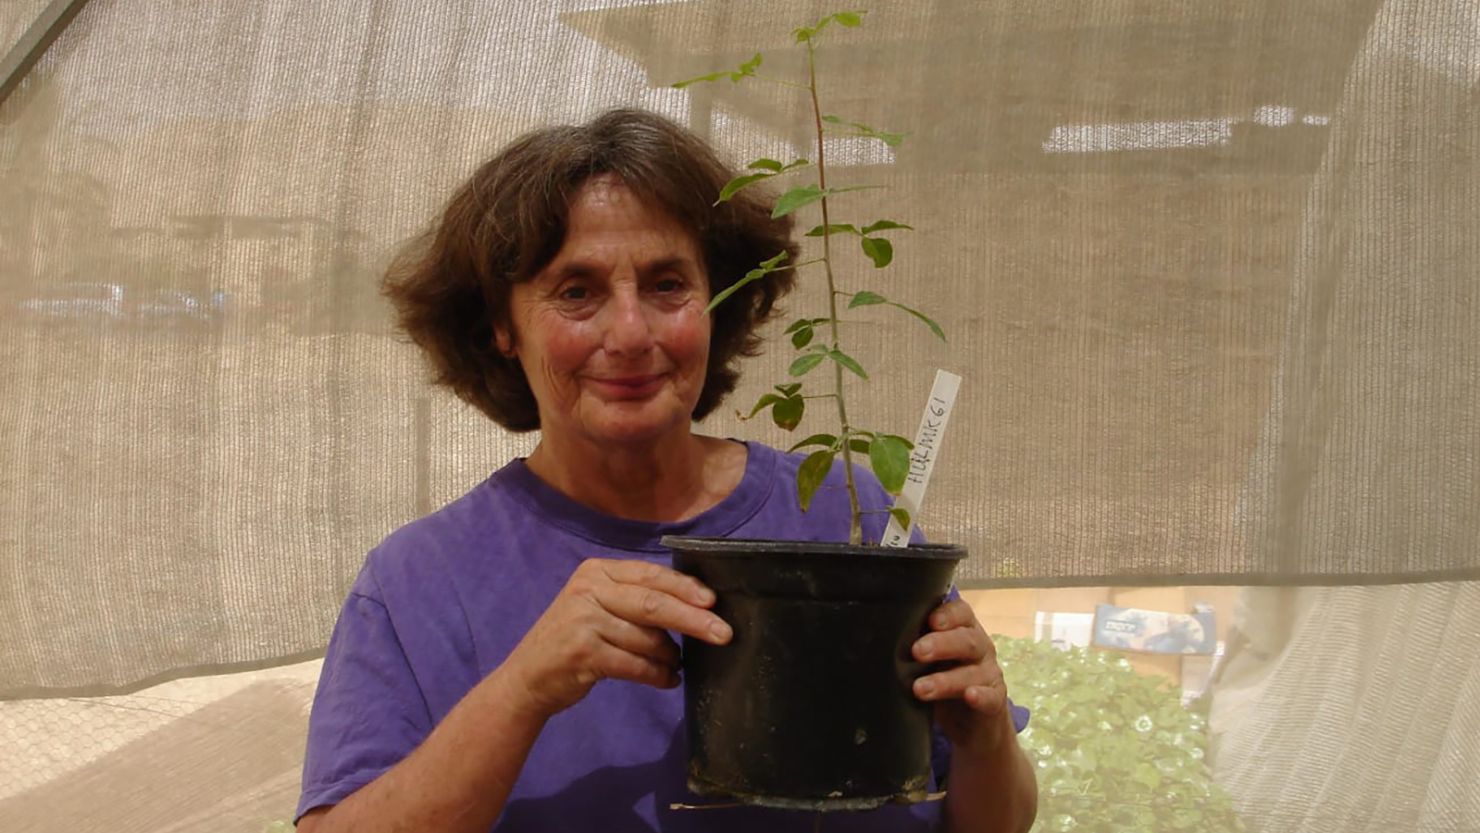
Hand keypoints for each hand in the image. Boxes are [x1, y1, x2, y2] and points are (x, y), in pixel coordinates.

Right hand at [500, 558, 731, 720]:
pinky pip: (636, 665)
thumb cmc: (573, 640)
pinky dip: (657, 675)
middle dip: (693, 620)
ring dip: (670, 656)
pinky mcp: (583, 653)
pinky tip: (667, 680)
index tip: (713, 601)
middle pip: (654, 604)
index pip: (650, 575)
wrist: (527, 678)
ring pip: (647, 639)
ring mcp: (583, 621)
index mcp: (596, 571)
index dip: (684, 587)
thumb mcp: (597, 606)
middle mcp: (588, 590)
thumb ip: (635, 600)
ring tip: (677, 663)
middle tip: (723, 633)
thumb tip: (695, 607)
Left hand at [911, 598, 1012, 752]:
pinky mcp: (995, 701)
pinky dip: (980, 695)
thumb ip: (913, 647)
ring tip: (920, 688)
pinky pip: (990, 696)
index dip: (947, 614)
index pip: (961, 613)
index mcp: (963, 631)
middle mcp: (980, 648)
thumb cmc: (945, 681)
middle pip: (966, 639)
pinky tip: (970, 695)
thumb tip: (872, 638)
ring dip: (946, 679)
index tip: (929, 621)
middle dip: (941, 644)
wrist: (974, 725)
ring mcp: (989, 674)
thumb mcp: (929, 662)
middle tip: (917, 651)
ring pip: (972, 671)